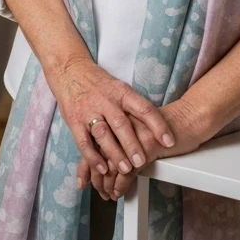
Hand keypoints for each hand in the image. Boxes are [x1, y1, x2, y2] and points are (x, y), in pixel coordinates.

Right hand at [46, 56, 174, 182]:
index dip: (158, 125)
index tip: (169, 142)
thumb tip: (157, 130)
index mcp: (121, 92)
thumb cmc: (99, 84)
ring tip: (125, 169)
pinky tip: (102, 168)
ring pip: (103, 134)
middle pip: (121, 123)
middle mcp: (106, 101)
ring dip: (114, 153)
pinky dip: (92, 156)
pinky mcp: (74, 120)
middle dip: (132, 144)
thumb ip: (133, 108)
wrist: (69, 70)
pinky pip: (84, 141)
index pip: (143, 108)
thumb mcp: (119, 88)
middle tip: (142, 161)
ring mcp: (89, 111)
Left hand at [77, 96, 212, 200]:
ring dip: (107, 182)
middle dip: (96, 176)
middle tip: (98, 190)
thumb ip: (122, 134)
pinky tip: (119, 192)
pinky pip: (128, 170)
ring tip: (107, 194)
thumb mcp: (138, 124)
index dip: (88, 163)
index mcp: (116, 115)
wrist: (187, 117)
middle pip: (99, 153)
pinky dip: (121, 184)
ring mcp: (134, 134)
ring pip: (111, 163)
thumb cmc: (163, 123)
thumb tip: (108, 153)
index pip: (94, 141)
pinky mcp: (147, 146)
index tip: (85, 180)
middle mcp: (121, 123)